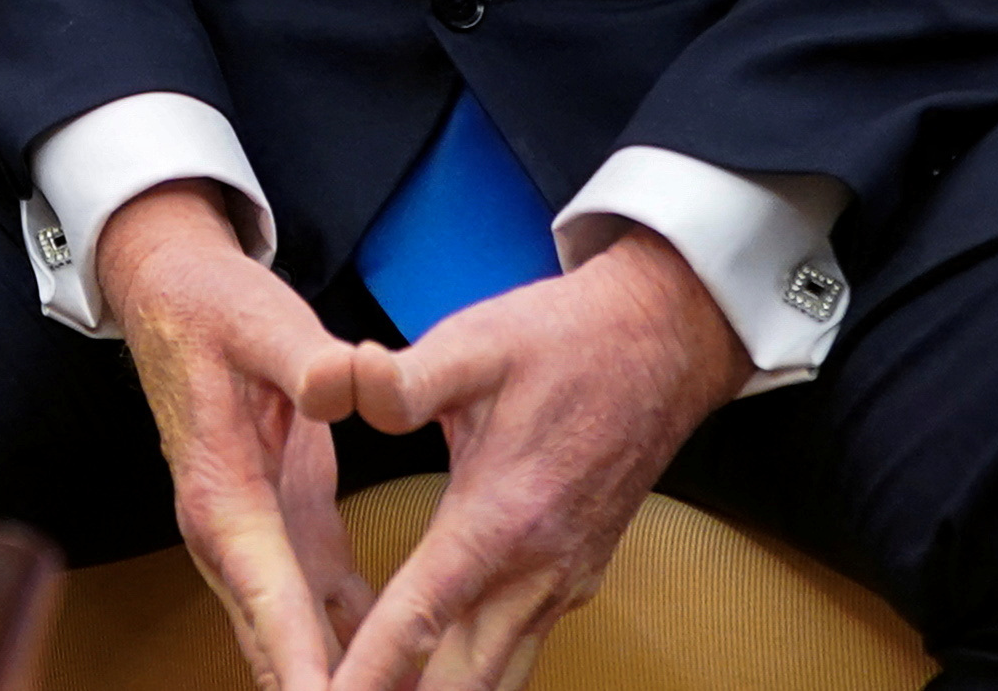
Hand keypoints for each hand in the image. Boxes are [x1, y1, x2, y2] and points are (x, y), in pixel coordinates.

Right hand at [94, 182, 365, 690]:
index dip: (306, 667)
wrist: (171, 293)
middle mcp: (229, 536)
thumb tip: (347, 381)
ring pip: (296, 640)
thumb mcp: (260, 318)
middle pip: (279, 646)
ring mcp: (254, 541)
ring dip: (341, 678)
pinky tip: (400, 671)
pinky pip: (320, 610)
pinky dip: (353, 646)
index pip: (271, 602)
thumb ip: (306, 358)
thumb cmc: (211, 308)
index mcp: (222, 497)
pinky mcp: (282, 530)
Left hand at [294, 227, 748, 690]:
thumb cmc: (563, 341)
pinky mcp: (571, 581)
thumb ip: (402, 380)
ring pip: (499, 678)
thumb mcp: (474, 343)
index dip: (367, 673)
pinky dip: (472, 675)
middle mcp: (536, 571)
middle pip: (463, 682)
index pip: (420, 621)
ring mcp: (560, 584)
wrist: (662, 344)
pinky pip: (517, 652)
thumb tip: (335, 384)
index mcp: (500, 519)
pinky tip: (433, 673)